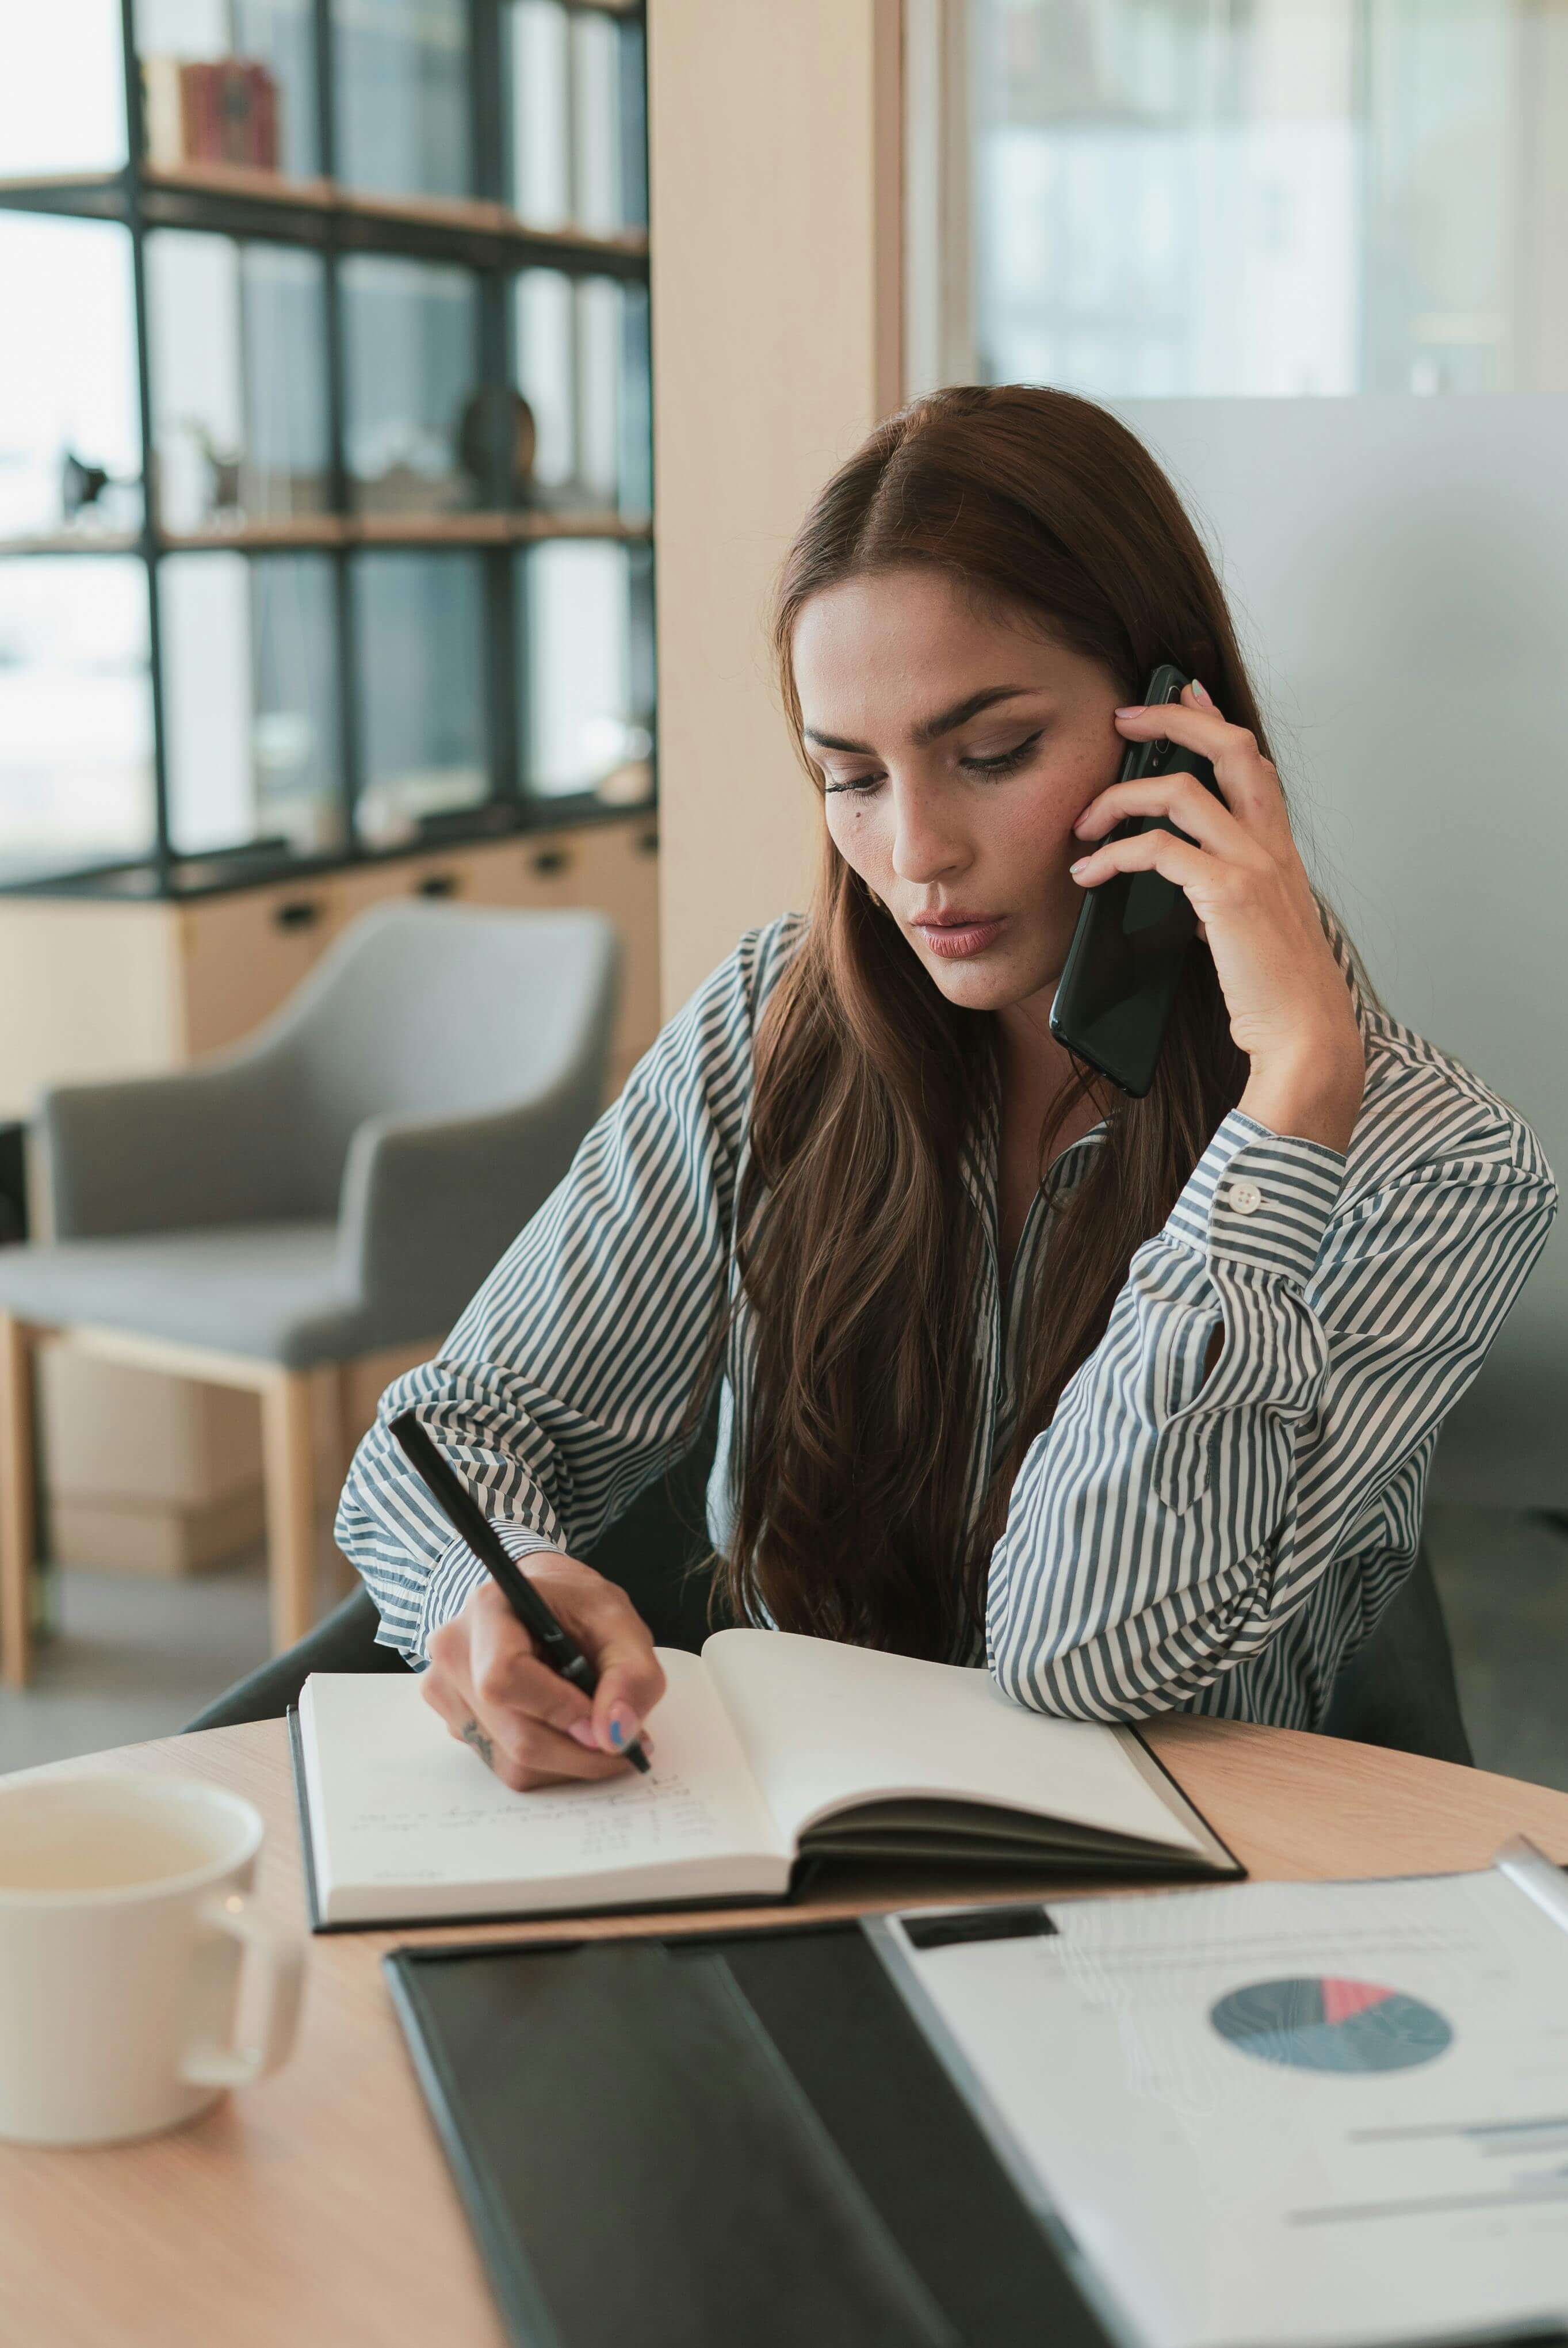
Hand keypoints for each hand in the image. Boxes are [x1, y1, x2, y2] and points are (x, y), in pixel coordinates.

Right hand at [423, 1559, 665, 1791]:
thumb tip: (614, 1736)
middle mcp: (454, 1651)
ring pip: (511, 1762)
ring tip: (594, 1728)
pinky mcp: (453, 1723)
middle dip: (579, 1750)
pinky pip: (503, 1766)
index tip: (602, 1721)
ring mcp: (446, 1692)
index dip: (559, 1710)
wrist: (541, 1605)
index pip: (504, 1678)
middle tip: (623, 1741)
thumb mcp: (620, 1622)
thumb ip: (632, 1675)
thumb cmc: (577, 1608)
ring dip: (566, 1761)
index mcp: (489, 1608)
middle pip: (515, 1734)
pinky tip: (563, 1729)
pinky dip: (547, 1763)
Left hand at [1068, 682, 1364, 1151]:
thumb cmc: (1277, 994)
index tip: (1184, 690)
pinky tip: (1089, 872)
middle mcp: (1272, 845)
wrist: (1306, 1037)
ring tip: (1083, 822)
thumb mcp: (1251, 929)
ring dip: (1120, 797)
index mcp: (1279, 849)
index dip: (1215, 717)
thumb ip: (1224, 894)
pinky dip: (1114, 853)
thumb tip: (1184, 884)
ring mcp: (1253, 865)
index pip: (1253, 760)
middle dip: (1173, 718)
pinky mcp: (1227, 894)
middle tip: (1123, 718)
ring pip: (1182, 791)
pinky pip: (1158, 849)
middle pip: (1229, 746)